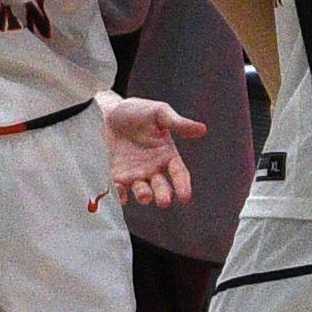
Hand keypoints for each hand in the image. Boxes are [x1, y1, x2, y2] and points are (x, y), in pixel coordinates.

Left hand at [96, 90, 205, 206]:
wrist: (109, 112)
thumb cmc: (138, 110)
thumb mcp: (159, 113)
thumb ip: (178, 123)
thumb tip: (202, 129)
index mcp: (167, 156)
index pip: (179, 174)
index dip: (183, 186)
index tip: (185, 197)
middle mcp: (153, 169)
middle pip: (161, 187)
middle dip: (163, 195)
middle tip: (164, 201)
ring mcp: (135, 174)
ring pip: (142, 191)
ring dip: (144, 195)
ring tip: (145, 196)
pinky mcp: (117, 176)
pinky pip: (120, 188)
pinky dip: (120, 193)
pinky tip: (120, 193)